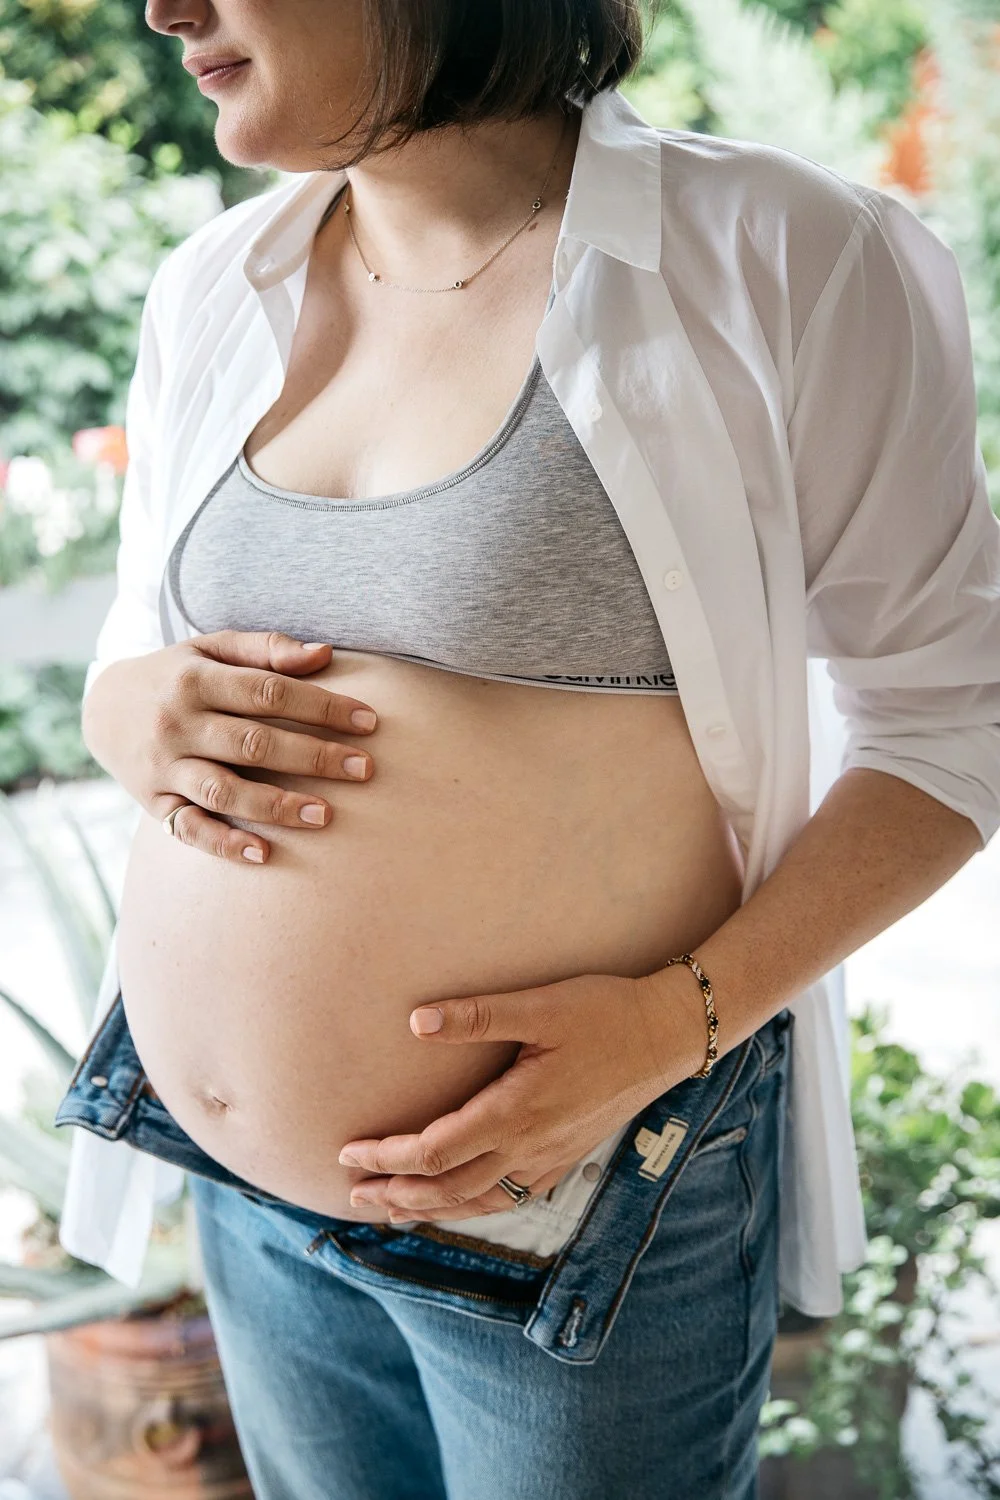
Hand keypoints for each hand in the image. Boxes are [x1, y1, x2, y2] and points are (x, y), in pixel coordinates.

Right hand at [81, 630, 379, 864]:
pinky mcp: (154, 803)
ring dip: (276, 805)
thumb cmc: (176, 675)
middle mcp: (179, 723)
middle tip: (365, 769)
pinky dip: (225, 844)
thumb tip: (324, 654)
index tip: (368, 721)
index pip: (269, 692)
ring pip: (225, 790)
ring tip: (325, 816)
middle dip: (313, 756)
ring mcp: (165, 766)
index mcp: (197, 679)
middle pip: (254, 742)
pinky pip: (190, 828)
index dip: (321, 706)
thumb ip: (266, 649)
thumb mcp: (211, 648)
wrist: (101, 708)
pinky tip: (263, 854)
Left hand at [337, 970, 704, 1221]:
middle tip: (352, 1194)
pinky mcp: (567, 1158)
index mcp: (515, 1111)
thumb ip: (477, 1016)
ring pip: (478, 1202)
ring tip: (391, 1210)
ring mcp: (551, 1159)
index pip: (434, 1152)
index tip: (348, 1152)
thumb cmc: (604, 1012)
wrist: (668, 1036)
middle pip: (448, 1190)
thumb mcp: (540, 1005)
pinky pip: (509, 1198)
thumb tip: (416, 1022)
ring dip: (429, 1209)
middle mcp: (530, 1147)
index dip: (386, 1158)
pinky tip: (458, 1203)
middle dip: (395, 1195)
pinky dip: (472, 1208)